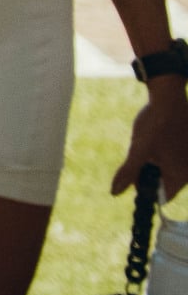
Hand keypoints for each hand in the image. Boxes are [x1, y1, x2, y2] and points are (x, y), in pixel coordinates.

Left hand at [113, 81, 187, 197]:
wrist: (169, 98)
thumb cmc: (155, 124)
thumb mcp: (138, 149)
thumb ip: (127, 172)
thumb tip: (114, 193)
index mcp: (182, 176)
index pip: (162, 196)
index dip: (145, 187)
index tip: (135, 172)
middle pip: (163, 181)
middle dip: (148, 170)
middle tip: (142, 152)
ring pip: (166, 168)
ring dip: (154, 159)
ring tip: (151, 140)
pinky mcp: (187, 149)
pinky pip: (171, 157)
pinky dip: (161, 151)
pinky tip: (157, 136)